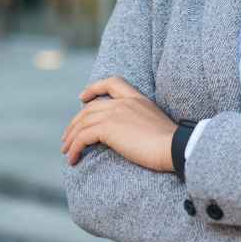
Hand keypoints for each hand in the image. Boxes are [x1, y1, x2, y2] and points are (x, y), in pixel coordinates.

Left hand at [61, 76, 177, 171]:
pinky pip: (82, 137)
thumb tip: (128, 135)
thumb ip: (139, 122)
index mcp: (137, 98)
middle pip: (89, 108)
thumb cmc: (170, 142)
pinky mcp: (108, 128)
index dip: (93, 88)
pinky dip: (74, 148)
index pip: (112, 82)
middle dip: (75, 123)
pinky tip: (73, 159)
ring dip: (71, 138)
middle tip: (67, 138)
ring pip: (82, 123)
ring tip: (66, 152)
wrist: (174, 147)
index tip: (82, 98)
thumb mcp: (154, 124)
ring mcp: (115, 113)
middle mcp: (124, 102)